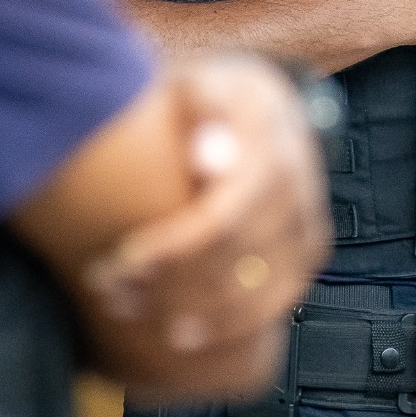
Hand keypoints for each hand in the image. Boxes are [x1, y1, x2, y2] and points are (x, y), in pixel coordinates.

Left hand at [82, 54, 329, 397]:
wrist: (253, 104)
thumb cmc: (208, 98)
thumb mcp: (196, 85)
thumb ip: (199, 110)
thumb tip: (205, 157)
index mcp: (272, 144)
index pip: (225, 218)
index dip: (174, 250)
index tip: (122, 260)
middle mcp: (302, 187)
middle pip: (240, 260)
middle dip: (170, 284)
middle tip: (107, 286)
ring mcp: (309, 222)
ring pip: (261, 292)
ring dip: (193, 311)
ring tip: (128, 306)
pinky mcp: (306, 251)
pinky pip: (276, 304)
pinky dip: (227, 325)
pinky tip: (177, 331)